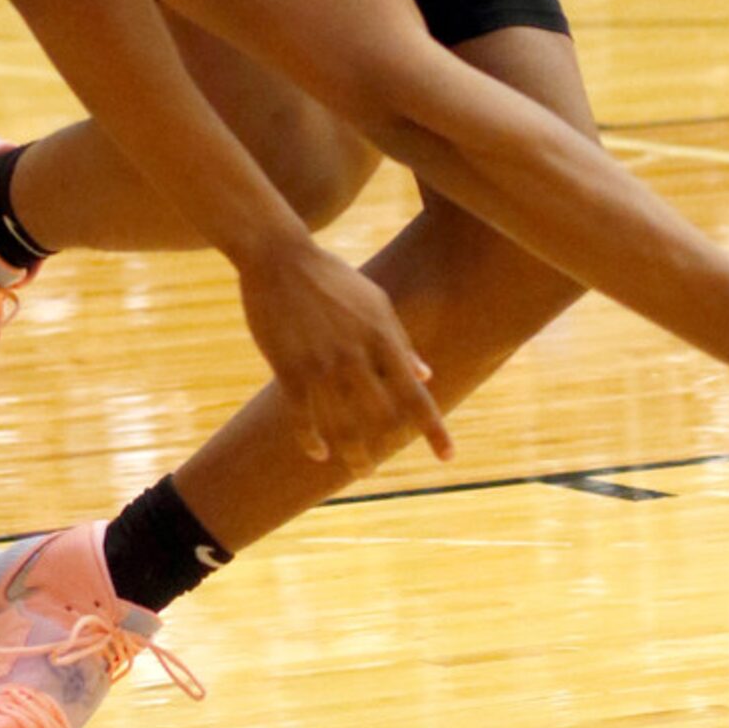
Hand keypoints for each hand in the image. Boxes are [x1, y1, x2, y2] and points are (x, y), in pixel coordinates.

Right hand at [239, 249, 453, 472]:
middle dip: (385, 448)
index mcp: (381, 338)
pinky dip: (311, 440)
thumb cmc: (332, 278)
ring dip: (353, 455)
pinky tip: (318, 454)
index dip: (433, 429)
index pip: (414, 395)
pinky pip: (302, 416)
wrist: (280, 257)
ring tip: (360, 470)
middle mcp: (355, 355)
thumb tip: (425, 376)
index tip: (448, 457)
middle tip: (382, 464)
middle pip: (380, 419)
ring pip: (342, 426)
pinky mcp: (288, 368)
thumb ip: (400, 341)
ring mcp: (320, 364)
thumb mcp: (376, 302)